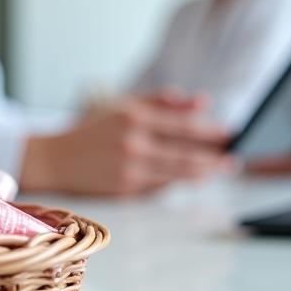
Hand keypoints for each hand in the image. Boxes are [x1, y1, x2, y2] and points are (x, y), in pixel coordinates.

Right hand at [20, 89, 231, 196]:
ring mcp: (130, 169)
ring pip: (179, 172)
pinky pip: (162, 187)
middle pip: (187, 151)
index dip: (212, 131)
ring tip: (222, 168)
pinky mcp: (126, 189)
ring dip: (205, 171)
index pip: (185, 125)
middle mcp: (134, 143)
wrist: (56, 159)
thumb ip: (162, 102)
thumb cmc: (92, 130)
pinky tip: (194, 177)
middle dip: (216, 154)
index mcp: (134, 117)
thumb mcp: (124, 105)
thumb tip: (201, 101)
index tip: (232, 133)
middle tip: (235, 155)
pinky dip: (180, 181)